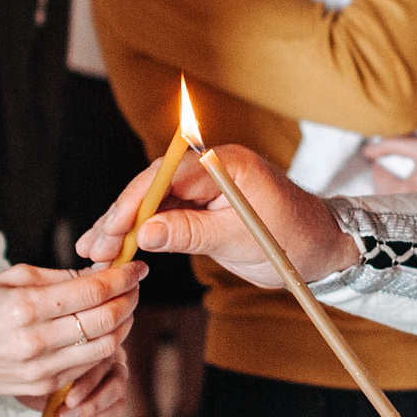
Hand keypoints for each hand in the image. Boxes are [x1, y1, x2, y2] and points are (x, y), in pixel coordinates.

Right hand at [0, 261, 143, 401]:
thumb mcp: (13, 278)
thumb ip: (61, 278)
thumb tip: (102, 273)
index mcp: (26, 306)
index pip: (93, 291)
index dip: (122, 277)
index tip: (136, 267)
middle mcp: (36, 341)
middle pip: (105, 320)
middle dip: (129, 299)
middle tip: (134, 286)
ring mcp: (41, 369)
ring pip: (104, 347)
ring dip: (123, 324)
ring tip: (123, 307)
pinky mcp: (44, 388)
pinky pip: (88, 366)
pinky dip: (103, 346)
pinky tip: (102, 331)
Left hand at [43, 352, 130, 416]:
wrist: (44, 381)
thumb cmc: (50, 368)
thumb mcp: (51, 368)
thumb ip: (58, 375)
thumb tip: (55, 395)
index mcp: (103, 351)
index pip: (103, 366)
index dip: (87, 386)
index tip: (68, 400)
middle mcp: (116, 369)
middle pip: (118, 388)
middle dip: (90, 406)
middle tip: (62, 416)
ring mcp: (117, 393)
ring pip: (117, 410)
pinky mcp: (110, 413)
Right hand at [78, 144, 358, 287]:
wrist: (322, 247)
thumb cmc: (292, 239)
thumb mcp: (238, 241)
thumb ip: (190, 233)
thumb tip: (144, 232)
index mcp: (225, 164)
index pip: (167, 176)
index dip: (134, 202)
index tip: (111, 228)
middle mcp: (211, 167)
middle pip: (153, 186)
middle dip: (120, 217)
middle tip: (94, 247)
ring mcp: (205, 185)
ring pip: (154, 202)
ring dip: (124, 226)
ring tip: (93, 251)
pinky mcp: (203, 204)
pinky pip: (166, 213)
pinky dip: (142, 231)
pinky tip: (117, 247)